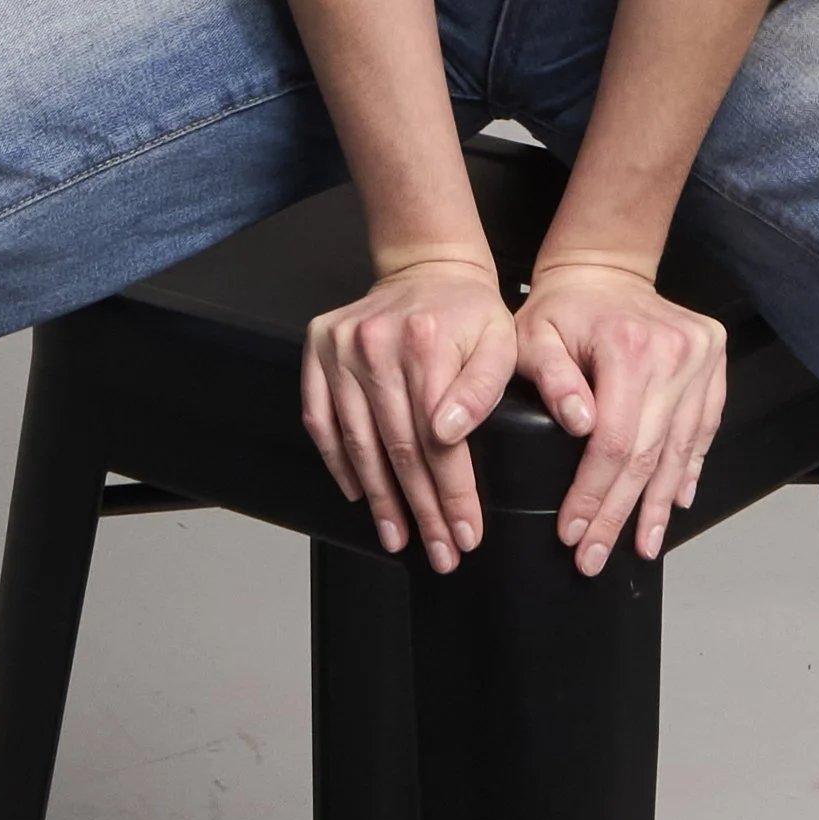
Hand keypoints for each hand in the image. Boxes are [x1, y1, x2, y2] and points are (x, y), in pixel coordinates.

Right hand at [302, 260, 517, 574]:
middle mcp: (375, 344)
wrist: (429, 269)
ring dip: (379, 498)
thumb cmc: (471, 314)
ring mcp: (340, 347)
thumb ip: (481, 390)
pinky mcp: (318, 349)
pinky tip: (357, 492)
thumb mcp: (500, 344)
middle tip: (439, 550)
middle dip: (421, 509)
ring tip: (398, 536)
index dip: (452, 493)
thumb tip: (448, 433)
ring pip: (359, 442)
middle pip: (398, 448)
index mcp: (426, 342)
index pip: (438, 439)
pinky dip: (337, 461)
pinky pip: (320, 419)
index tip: (465, 533)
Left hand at [515, 259, 727, 575]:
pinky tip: (676, 503)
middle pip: (648, 455)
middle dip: (620, 513)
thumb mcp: (534, 336)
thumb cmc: (562, 307)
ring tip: (642, 544)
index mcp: (630, 347)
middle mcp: (676, 353)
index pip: (613, 442)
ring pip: (681, 450)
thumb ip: (551, 379)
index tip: (573, 531)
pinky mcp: (714, 363)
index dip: (593, 494)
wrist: (605, 269)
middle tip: (596, 555)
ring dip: (659, 504)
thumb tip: (577, 422)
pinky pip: (704, 429)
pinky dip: (689, 469)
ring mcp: (702, 358)